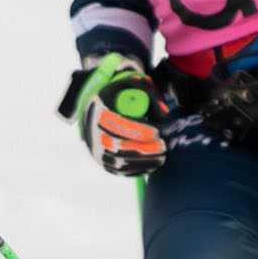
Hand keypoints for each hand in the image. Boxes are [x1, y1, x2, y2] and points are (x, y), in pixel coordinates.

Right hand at [58, 53, 167, 175]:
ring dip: (144, 162)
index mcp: (98, 112)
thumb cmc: (119, 98)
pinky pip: (120, 171)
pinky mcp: (103, 163)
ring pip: (120, 163)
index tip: (156, 132)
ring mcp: (97, 151)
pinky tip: (152, 165)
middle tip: (163, 147)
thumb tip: (164, 114)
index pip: (116, 125)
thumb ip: (149, 94)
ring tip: (162, 157)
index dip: (137, 131)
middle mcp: (93, 134)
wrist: (96, 113)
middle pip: (118, 148)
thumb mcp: (130, 87)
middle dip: (144, 150)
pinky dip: (137, 170)